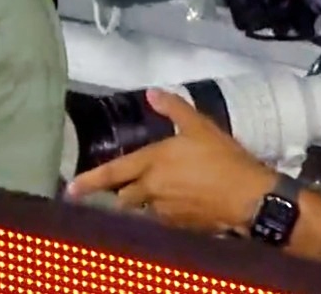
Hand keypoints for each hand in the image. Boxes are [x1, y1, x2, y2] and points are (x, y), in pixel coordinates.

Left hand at [66, 88, 276, 235]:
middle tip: (117, 191)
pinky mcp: (182, 227)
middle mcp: (152, 191)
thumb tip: (152, 93)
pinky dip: (163, 215)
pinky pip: (164, 221)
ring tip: (149, 198)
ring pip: (143, 211)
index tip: (70, 189)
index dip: (89, 181)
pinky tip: (176, 208)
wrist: (250, 199)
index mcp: (151, 164)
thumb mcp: (200, 127)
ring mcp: (166, 212)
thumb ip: (174, 109)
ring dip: (142, 205)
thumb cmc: (224, 160)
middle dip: (119, 195)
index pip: (112, 173)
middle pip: (124, 198)